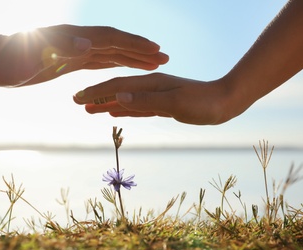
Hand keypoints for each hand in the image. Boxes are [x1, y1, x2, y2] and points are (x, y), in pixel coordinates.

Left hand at [0, 25, 168, 85]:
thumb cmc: (6, 61)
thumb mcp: (29, 57)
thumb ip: (58, 49)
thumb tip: (89, 43)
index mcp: (71, 38)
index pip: (110, 40)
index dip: (133, 45)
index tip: (155, 51)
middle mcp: (77, 40)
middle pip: (116, 44)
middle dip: (140, 50)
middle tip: (164, 57)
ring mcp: (74, 49)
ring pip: (110, 52)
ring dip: (131, 56)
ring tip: (152, 62)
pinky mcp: (69, 59)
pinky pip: (98, 60)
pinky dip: (115, 62)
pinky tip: (123, 65)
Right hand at [74, 73, 238, 124]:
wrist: (226, 101)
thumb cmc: (204, 103)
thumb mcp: (175, 104)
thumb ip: (146, 101)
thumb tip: (117, 96)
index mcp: (150, 84)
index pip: (117, 86)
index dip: (96, 92)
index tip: (78, 97)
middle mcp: (150, 87)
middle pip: (117, 91)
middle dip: (96, 96)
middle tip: (76, 102)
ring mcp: (156, 96)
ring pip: (125, 100)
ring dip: (106, 104)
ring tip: (89, 109)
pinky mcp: (162, 105)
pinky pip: (137, 107)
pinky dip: (123, 109)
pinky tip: (116, 111)